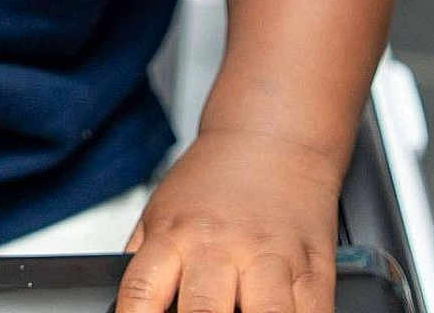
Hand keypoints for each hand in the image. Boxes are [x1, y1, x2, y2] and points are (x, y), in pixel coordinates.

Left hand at [115, 128, 339, 312]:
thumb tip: (119, 307)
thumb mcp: (161, 211)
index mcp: (174, 235)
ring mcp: (271, 261)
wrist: (272, 138)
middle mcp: (220, 248)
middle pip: (203, 312)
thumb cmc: (213, 181)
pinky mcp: (315, 273)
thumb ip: (141, 261)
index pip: (141, 292)